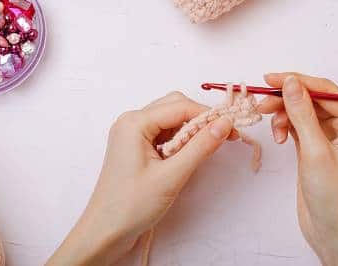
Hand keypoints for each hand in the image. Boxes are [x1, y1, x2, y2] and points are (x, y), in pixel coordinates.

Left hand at [47, 92, 233, 265]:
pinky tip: (188, 155)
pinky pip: (163, 132)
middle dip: (200, 119)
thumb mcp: (172, 176)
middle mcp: (131, 121)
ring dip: (190, 129)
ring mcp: (131, 133)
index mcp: (135, 123)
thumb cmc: (132, 205)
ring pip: (170, 119)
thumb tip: (225, 123)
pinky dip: (179, 139)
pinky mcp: (135, 146)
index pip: (180, 106)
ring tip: (207, 148)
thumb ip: (200, 147)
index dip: (209, 115)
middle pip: (175, 106)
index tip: (233, 129)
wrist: (105, 232)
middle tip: (224, 137)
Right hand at [259, 73, 337, 265]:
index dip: (296, 82)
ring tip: (271, 126)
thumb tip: (290, 83)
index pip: (325, 90)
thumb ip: (301, 114)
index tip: (270, 79)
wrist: (332, 229)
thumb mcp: (315, 151)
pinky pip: (299, 122)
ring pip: (303, 108)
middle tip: (262, 103)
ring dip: (284, 114)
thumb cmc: (333, 196)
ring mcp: (334, 132)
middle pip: (313, 97)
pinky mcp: (318, 141)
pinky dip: (286, 125)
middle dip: (286, 99)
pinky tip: (280, 136)